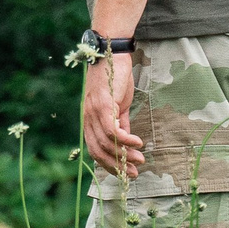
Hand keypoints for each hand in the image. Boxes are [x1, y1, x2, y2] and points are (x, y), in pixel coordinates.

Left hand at [82, 50, 144, 177]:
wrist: (113, 54)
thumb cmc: (116, 79)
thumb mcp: (119, 105)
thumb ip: (121, 123)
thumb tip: (126, 142)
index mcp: (89, 120)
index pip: (95, 149)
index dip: (109, 164)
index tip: (125, 173)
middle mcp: (88, 118)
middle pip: (99, 150)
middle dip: (117, 165)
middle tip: (134, 173)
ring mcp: (93, 111)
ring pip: (106, 142)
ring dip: (125, 154)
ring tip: (140, 160)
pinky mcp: (103, 104)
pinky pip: (113, 129)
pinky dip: (126, 140)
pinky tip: (139, 144)